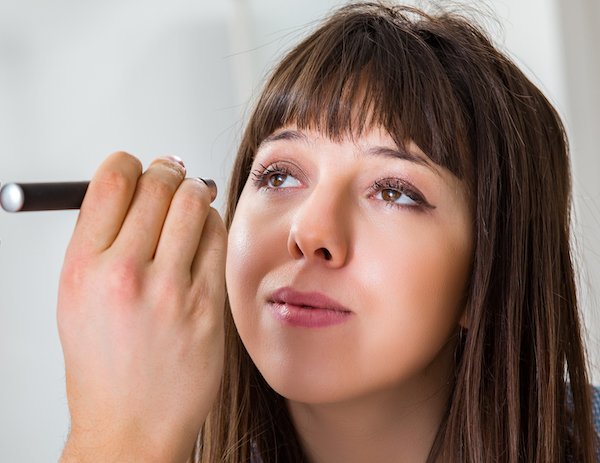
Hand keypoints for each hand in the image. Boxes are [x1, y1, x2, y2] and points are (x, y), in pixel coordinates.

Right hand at [57, 152, 225, 462]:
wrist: (132, 424)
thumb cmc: (104, 364)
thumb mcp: (77, 296)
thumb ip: (101, 239)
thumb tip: (134, 186)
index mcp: (83, 267)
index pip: (113, 180)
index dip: (130, 163)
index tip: (139, 167)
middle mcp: (125, 275)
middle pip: (159, 184)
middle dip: (169, 171)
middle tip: (173, 176)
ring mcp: (171, 291)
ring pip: (194, 203)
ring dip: (196, 190)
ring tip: (192, 197)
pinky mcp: (208, 305)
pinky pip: (219, 238)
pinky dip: (213, 223)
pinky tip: (205, 231)